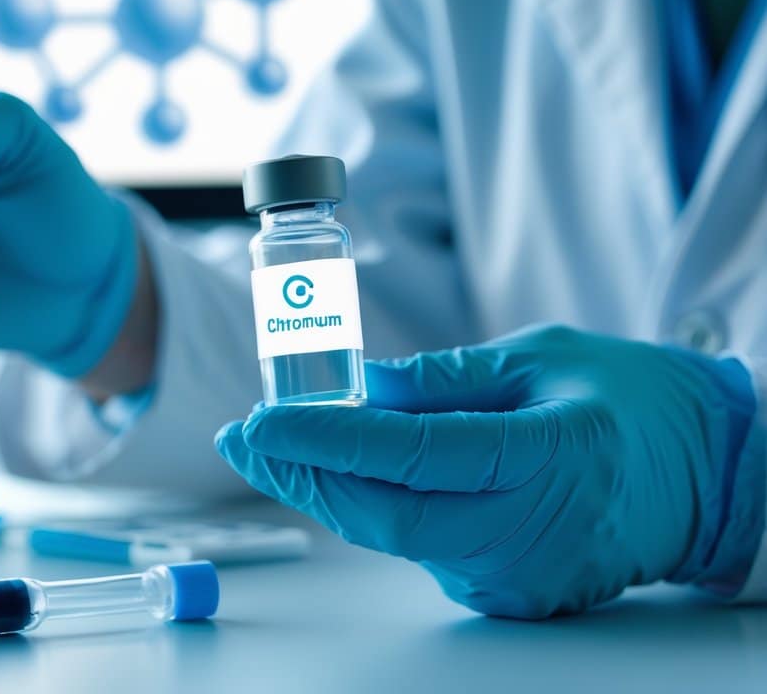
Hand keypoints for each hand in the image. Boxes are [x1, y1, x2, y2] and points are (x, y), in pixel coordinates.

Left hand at [216, 325, 762, 617]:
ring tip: (279, 445)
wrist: (705, 475)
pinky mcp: (510, 592)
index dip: (326, 441)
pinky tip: (345, 475)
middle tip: (243, 438)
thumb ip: (447, 379)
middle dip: (300, 476)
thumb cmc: (629, 400)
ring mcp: (520, 573)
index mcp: (546, 456)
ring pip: (396, 535)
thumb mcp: (541, 356)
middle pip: (384, 515)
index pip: (411, 456)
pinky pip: (424, 548)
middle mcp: (529, 530)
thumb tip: (363, 389)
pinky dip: (376, 508)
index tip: (260, 420)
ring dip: (329, 490)